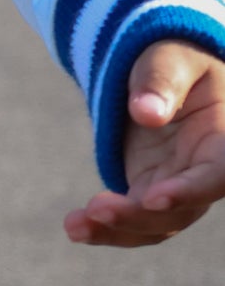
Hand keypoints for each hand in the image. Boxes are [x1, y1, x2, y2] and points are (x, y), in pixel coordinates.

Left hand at [65, 40, 224, 247]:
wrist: (163, 70)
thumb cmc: (175, 57)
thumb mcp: (170, 56)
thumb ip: (161, 79)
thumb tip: (146, 113)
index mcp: (224, 139)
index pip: (216, 174)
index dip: (190, 191)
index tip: (154, 198)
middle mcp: (205, 170)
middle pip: (183, 208)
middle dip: (140, 215)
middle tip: (98, 209)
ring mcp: (178, 185)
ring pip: (156, 223)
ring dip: (117, 229)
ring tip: (76, 226)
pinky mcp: (150, 190)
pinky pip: (133, 218)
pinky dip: (105, 228)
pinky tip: (74, 227)